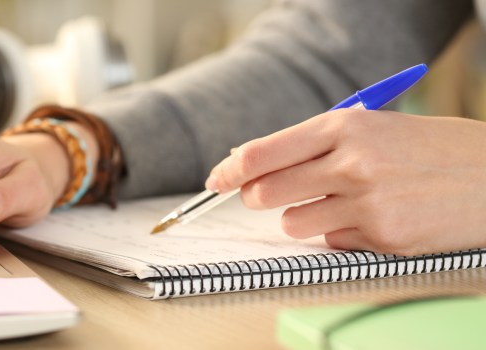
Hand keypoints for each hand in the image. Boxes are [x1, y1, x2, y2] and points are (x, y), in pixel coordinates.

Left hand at [206, 110, 485, 255]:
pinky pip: (331, 243)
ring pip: (292, 223)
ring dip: (304, 218)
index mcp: (345, 127)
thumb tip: (250, 163)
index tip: (217, 179)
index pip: (263, 152)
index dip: (231, 170)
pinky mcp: (383, 239)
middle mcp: (352, 163)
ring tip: (340, 203)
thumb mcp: (371, 129)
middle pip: (265, 192)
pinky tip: (373, 219)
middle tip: (269, 195)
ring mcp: (367, 204)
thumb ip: (313, 144)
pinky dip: (342, 234)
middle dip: (258, 197)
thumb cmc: (427, 149)